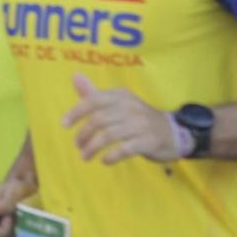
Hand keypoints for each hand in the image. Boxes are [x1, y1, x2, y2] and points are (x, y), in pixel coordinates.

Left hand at [63, 74, 178, 164]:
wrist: (173, 132)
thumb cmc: (138, 118)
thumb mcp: (118, 103)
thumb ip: (95, 94)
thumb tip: (75, 76)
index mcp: (121, 96)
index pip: (94, 100)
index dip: (76, 112)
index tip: (64, 125)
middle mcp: (131, 107)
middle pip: (99, 119)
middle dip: (84, 134)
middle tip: (78, 146)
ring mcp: (141, 124)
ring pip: (110, 135)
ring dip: (93, 147)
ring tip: (85, 156)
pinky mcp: (149, 141)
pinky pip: (126, 149)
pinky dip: (112, 156)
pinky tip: (105, 161)